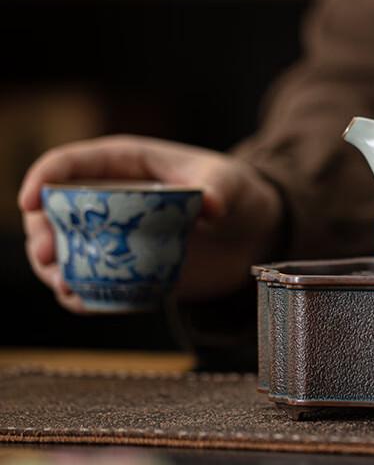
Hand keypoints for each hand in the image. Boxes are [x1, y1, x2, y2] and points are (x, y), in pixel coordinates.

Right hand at [19, 135, 283, 312]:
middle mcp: (111, 198)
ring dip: (55, 269)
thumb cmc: (237, 192)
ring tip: (66, 286)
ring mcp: (114, 235)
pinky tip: (84, 302)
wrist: (253, 233)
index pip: (71, 162)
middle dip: (41, 232)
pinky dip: (81, 294)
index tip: (30, 200)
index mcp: (126, 163)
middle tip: (48, 256)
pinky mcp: (124, 268)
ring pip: (65, 250)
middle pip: (54, 211)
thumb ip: (219, 188)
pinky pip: (90, 282)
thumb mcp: (230, 182)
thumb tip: (211, 204)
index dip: (43, 177)